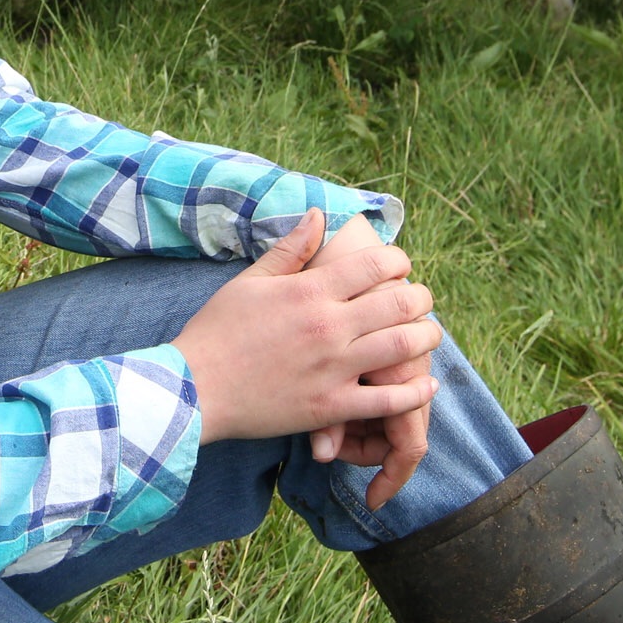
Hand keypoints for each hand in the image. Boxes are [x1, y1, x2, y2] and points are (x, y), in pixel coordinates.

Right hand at [170, 209, 440, 446]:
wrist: (194, 389)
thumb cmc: (217, 331)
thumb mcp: (249, 281)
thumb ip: (290, 249)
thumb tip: (318, 214)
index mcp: (309, 291)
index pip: (374, 265)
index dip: (398, 260)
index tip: (399, 265)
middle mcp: (328, 327)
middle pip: (398, 303)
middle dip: (420, 297)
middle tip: (420, 300)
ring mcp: (333, 369)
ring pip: (402, 348)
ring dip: (425, 338)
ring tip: (427, 335)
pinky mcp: (331, 408)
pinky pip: (387, 401)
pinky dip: (414, 392)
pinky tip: (425, 384)